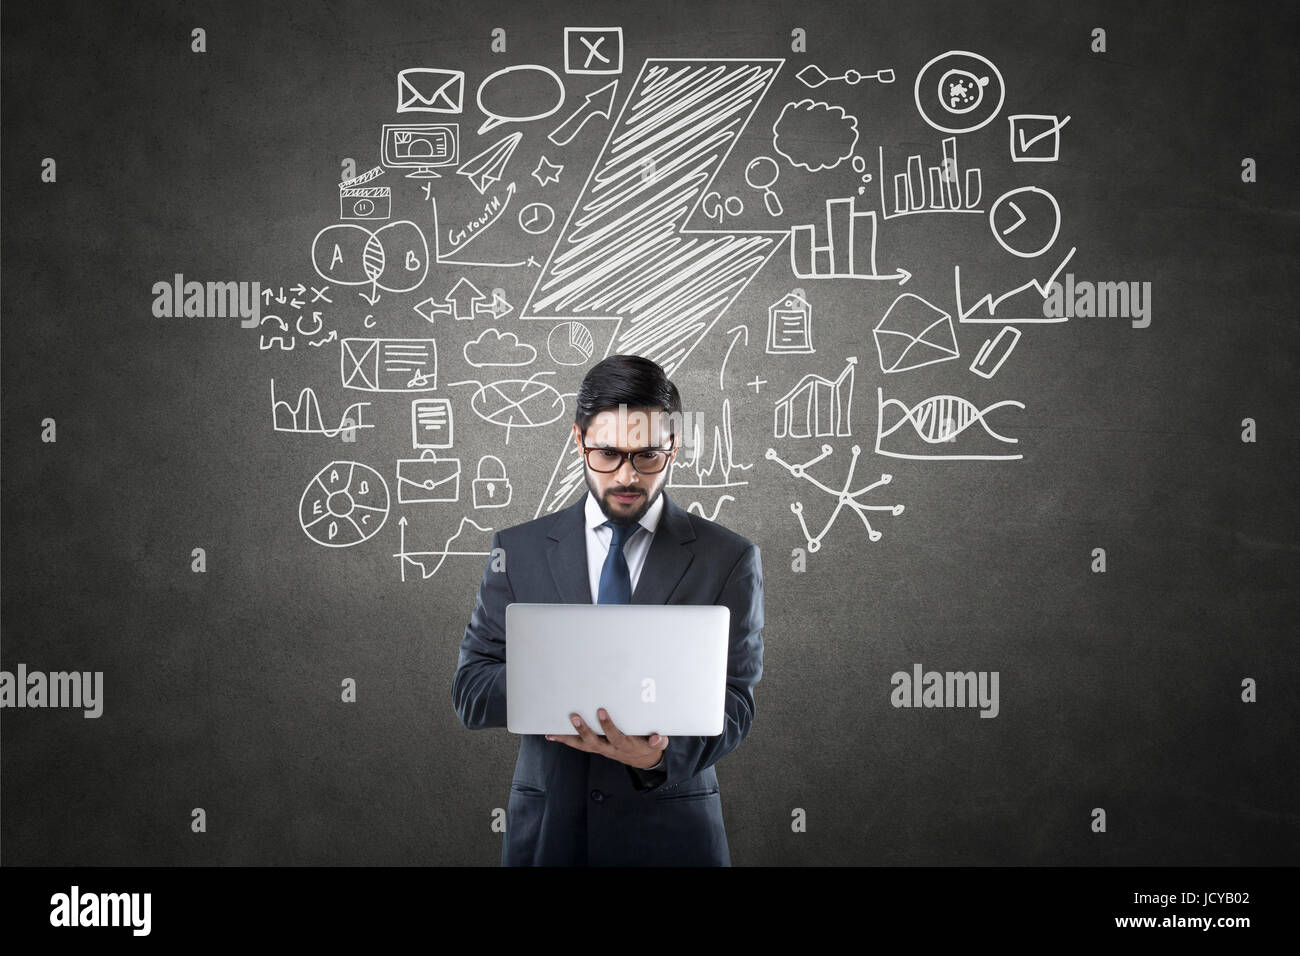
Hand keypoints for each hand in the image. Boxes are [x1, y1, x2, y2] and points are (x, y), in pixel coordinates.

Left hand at [546, 708, 668, 769]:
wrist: (644, 760)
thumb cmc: (649, 746)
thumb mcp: (659, 744)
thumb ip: (658, 740)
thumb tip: (655, 738)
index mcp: (625, 745)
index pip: (615, 736)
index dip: (607, 726)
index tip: (601, 711)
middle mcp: (610, 749)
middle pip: (594, 742)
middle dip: (583, 730)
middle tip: (574, 717)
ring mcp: (602, 749)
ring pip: (582, 745)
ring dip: (567, 738)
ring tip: (552, 731)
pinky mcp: (596, 748)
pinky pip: (579, 745)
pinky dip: (565, 740)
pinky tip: (552, 735)